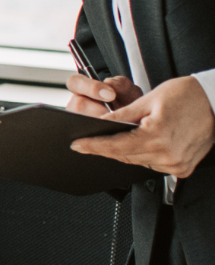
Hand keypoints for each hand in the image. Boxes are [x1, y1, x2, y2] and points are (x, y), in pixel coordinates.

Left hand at [71, 75, 214, 179]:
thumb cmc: (187, 96)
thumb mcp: (148, 100)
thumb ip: (121, 116)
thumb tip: (100, 124)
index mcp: (156, 137)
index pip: (115, 146)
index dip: (93, 146)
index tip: (77, 145)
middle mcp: (167, 155)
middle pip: (124, 156)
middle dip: (107, 147)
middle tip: (92, 139)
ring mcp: (176, 164)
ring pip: (138, 161)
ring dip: (127, 150)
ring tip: (126, 135)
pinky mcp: (182, 168)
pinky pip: (153, 164)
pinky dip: (144, 154)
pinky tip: (145, 142)